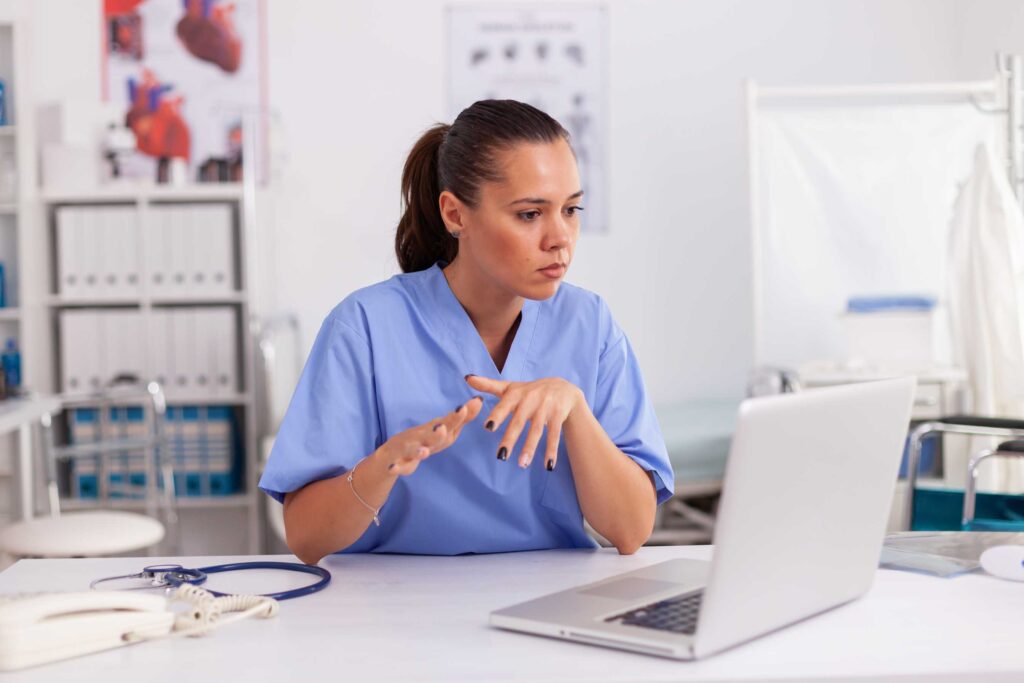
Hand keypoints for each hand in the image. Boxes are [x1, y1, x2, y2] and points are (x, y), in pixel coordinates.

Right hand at [374, 396, 483, 475]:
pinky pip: (397, 467)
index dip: (456, 418)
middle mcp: (420, 437)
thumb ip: (461, 419)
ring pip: (412, 450)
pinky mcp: (396, 463)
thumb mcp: (442, 430)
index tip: (465, 407)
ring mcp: (406, 449)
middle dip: (436, 432)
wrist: (390, 455)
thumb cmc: (421, 440)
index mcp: (433, 431)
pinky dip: (396, 468)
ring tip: (423, 452)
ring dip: (417, 450)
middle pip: (430, 436)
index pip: (447, 424)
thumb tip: (479, 401)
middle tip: (442, 428)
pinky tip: (393, 469)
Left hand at [465, 375, 584, 470]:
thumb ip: (488, 385)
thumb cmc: (530, 391)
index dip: (497, 415)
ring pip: (536, 430)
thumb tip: (467, 378)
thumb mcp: (510, 387)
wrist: (564, 388)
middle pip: (519, 422)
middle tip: (501, 456)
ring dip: (529, 448)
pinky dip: (551, 450)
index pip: (504, 405)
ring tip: (522, 465)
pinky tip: (548, 466)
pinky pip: (554, 435)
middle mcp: (530, 399)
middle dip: (510, 438)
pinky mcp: (558, 415)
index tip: (488, 428)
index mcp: (516, 394)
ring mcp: (545, 407)